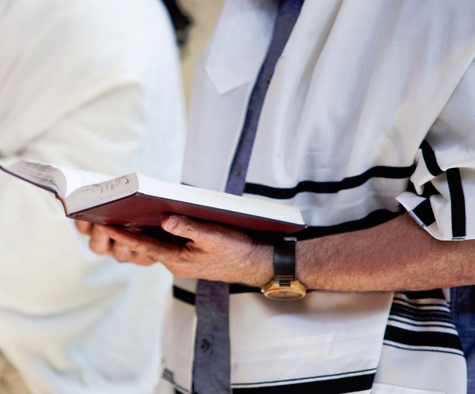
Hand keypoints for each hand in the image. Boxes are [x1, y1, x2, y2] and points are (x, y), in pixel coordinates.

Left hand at [84, 216, 273, 286]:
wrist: (254, 264)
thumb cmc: (236, 250)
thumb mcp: (213, 236)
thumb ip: (188, 228)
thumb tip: (165, 219)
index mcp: (178, 260)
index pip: (145, 246)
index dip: (124, 235)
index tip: (105, 225)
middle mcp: (176, 263)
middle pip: (148, 246)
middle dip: (129, 232)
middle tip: (111, 214)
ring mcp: (182, 263)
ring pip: (158, 246)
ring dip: (145, 233)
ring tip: (129, 214)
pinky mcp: (189, 259)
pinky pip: (169, 246)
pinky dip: (160, 235)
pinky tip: (158, 222)